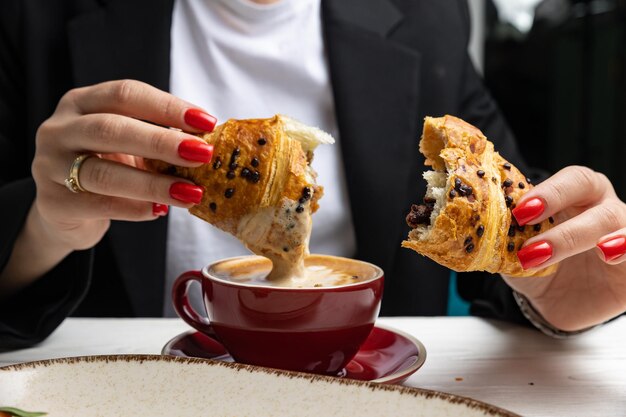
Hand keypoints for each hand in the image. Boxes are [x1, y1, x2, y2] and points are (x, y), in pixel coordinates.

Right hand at [31, 79, 216, 251]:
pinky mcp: (54, 203)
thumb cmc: (106, 168)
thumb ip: (159, 142)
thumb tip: (207, 144)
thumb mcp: (129, 146)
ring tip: (191, 192)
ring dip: (153, 183)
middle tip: (201, 154)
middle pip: (111, 129)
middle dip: (161, 142)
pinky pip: (99, 205)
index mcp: (82, 103)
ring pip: (103, 173)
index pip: (126, 94)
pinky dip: (134, 208)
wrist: (65, 211)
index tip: (206, 122)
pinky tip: (160, 211)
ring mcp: (50, 166)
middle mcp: (60, 129)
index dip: (167, 107)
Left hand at [502, 166, 625, 330]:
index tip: (522, 211)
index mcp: (576, 195)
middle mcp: (604, 209)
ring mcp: (623, 236)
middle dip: (568, 221)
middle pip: (599, 202)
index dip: (551, 193)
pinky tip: (611, 257)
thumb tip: (473, 227)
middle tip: (540, 240)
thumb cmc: (537, 261)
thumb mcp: (514, 247)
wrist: (552, 301)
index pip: (572, 181)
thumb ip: (502, 234)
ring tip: (597, 252)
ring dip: (604, 238)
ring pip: (622, 226)